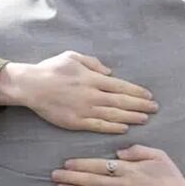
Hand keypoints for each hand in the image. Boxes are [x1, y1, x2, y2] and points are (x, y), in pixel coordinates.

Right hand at [0, 52, 157, 133]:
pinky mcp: (75, 122)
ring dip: (131, 117)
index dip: (137, 92)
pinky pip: (98, 126)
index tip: (149, 96)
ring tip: (144, 119)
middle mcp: (92, 95)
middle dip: (140, 106)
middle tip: (154, 109)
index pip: (121, 86)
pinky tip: (123, 128)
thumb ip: (93, 63)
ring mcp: (84, 110)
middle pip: (121, 102)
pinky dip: (112, 127)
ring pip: (113, 115)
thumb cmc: (51, 69)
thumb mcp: (73, 57)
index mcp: (92, 79)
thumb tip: (110, 72)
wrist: (31, 86)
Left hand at [51, 145, 184, 185]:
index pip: (99, 165)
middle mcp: (121, 185)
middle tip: (54, 175)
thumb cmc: (169, 176)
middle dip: (71, 177)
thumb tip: (118, 153)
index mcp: (128, 170)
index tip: (67, 163)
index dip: (81, 164)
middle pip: (91, 180)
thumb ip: (137, 151)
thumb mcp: (158, 156)